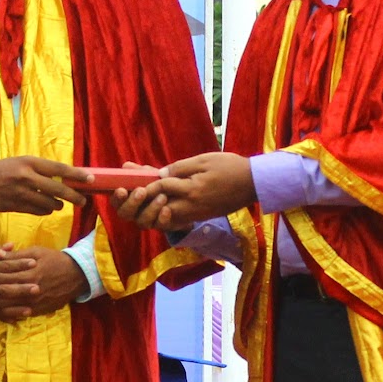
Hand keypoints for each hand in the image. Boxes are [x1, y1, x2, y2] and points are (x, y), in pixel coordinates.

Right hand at [0, 156, 94, 214]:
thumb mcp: (18, 163)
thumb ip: (38, 170)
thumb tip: (62, 177)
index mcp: (29, 161)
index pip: (59, 169)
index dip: (77, 175)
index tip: (91, 179)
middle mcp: (26, 176)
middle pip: (59, 189)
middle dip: (74, 197)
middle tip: (83, 201)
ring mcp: (20, 193)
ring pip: (49, 204)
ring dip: (57, 206)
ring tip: (58, 205)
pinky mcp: (14, 206)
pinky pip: (37, 211)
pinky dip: (44, 211)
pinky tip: (45, 210)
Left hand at [0, 246, 88, 320]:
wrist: (77, 276)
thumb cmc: (55, 259)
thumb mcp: (36, 252)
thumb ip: (16, 257)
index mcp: (28, 272)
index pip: (0, 275)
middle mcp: (28, 290)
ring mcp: (32, 303)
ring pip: (4, 308)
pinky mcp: (35, 311)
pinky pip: (13, 316)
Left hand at [111, 152, 255, 230]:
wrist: (253, 183)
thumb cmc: (230, 167)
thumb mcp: (204, 160)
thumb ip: (180, 168)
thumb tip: (160, 174)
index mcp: (191, 190)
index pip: (160, 188)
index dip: (145, 182)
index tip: (132, 176)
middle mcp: (190, 207)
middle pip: (156, 212)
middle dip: (140, 203)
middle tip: (129, 192)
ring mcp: (194, 214)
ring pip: (163, 221)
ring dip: (148, 212)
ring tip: (138, 198)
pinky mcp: (199, 217)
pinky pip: (174, 221)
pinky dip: (161, 215)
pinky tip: (156, 203)